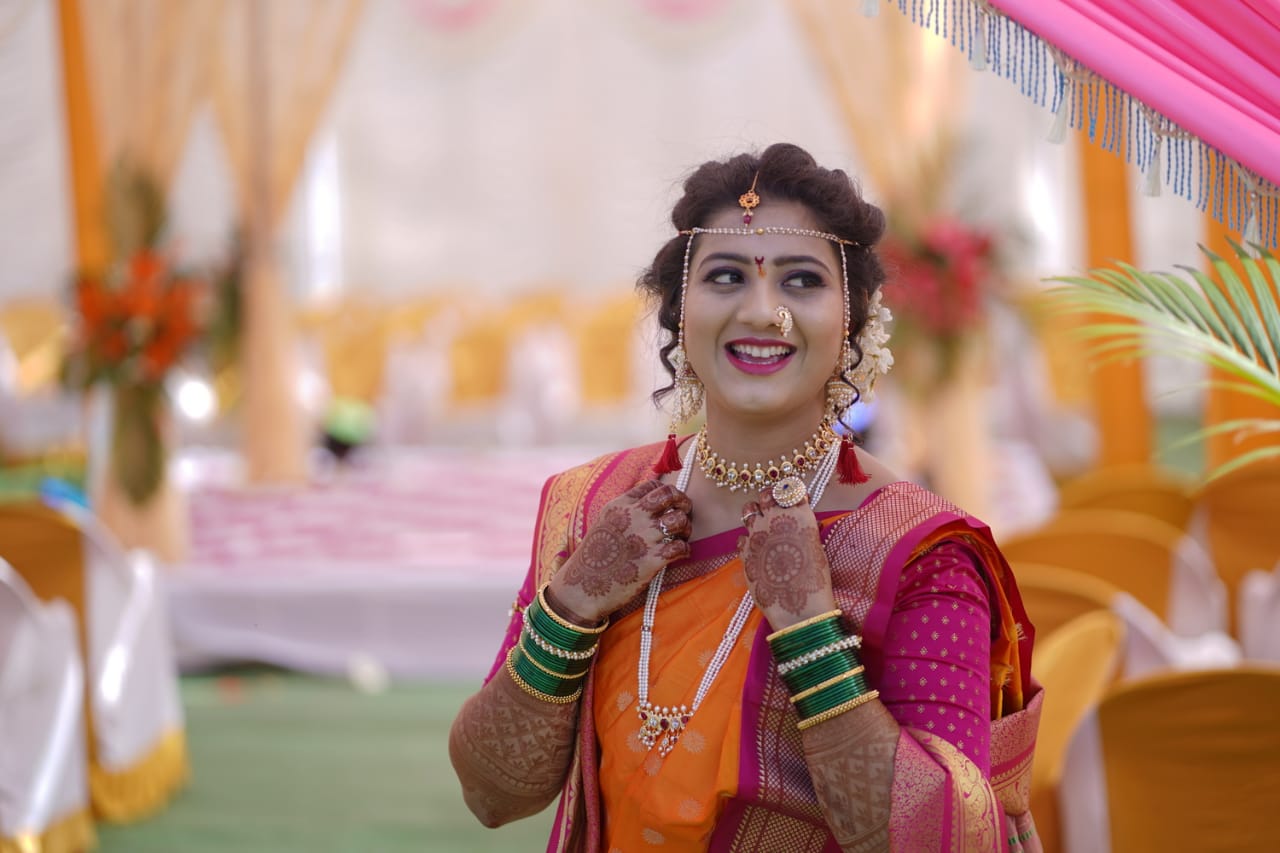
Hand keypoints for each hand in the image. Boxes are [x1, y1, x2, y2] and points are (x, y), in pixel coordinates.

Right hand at [547, 480, 691, 624]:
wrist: (582, 589)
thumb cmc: (593, 559)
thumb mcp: (604, 524)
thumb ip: (625, 511)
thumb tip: (651, 505)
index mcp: (620, 506)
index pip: (653, 485)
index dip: (667, 493)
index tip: (670, 504)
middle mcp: (632, 517)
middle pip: (670, 495)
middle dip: (683, 502)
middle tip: (684, 513)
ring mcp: (643, 538)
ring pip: (680, 520)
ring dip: (686, 528)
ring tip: (680, 537)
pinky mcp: (652, 561)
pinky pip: (681, 547)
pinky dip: (685, 550)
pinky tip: (679, 554)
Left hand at [739, 487, 837, 630]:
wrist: (798, 608)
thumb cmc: (815, 580)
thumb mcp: (817, 548)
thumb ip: (806, 529)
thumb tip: (804, 522)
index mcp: (799, 514)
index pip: (790, 489)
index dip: (790, 492)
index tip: (793, 498)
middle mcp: (775, 518)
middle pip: (766, 493)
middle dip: (769, 498)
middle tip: (774, 507)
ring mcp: (756, 533)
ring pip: (748, 509)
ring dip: (755, 513)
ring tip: (762, 525)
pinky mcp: (743, 550)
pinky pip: (741, 536)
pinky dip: (748, 540)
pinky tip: (756, 550)